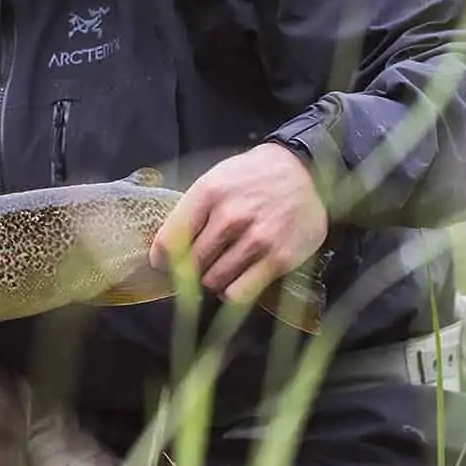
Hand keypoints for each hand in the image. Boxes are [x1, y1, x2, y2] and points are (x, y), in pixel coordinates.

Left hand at [147, 143, 327, 306]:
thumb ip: (191, 211)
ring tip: (220, 268)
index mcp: (210, 193)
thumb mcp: (216, 179)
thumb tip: (163, 248)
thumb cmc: (254, 177)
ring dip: (212, 280)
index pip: (170, 240)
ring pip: (213, 281)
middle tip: (196, 266)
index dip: (161, 259)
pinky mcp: (279, 259)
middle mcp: (232, 216)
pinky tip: (235, 279)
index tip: (162, 263)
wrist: (305, 172)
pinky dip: (232, 291)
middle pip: (191, 264)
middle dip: (188, 270)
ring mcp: (257, 239)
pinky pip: (239, 293)